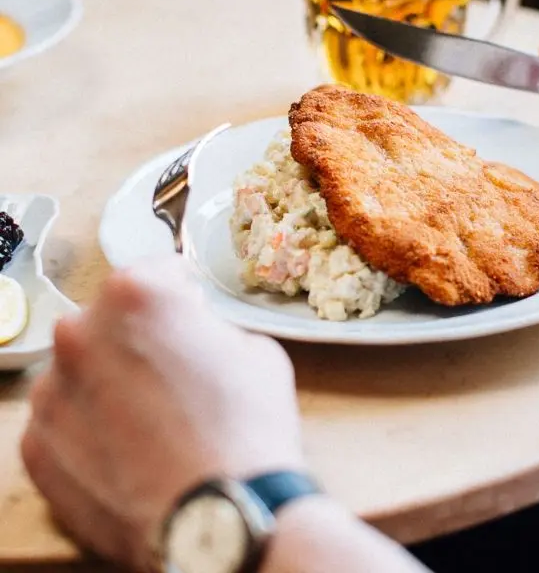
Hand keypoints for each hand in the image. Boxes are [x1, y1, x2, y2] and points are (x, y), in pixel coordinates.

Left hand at [22, 256, 303, 570]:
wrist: (221, 514)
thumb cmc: (245, 425)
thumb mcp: (255, 350)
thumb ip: (211, 328)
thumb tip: (197, 338)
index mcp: (136, 294)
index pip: (155, 271)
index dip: (182, 290)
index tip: (190, 306)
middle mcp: (80, 334)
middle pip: (111, 320)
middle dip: (140, 335)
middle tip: (175, 368)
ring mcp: (51, 393)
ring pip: (81, 370)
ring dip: (109, 380)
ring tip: (151, 416)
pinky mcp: (36, 448)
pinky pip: (65, 420)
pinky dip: (90, 427)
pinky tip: (129, 446)